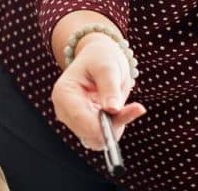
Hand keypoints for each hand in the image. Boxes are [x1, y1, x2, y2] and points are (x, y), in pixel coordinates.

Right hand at [51, 34, 145, 149]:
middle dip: (112, 126)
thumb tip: (113, 109)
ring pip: (96, 139)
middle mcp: (64, 110)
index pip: (80, 120)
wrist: (99, 58)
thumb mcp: (107, 66)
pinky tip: (121, 112)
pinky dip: (115, 128)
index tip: (124, 118)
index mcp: (63, 94)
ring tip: (126, 106)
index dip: (102, 126)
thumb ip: (109, 87)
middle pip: (88, 134)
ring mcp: (73, 120)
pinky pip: (101, 137)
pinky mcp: (84, 126)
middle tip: (135, 107)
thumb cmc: (101, 58)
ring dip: (115, 128)